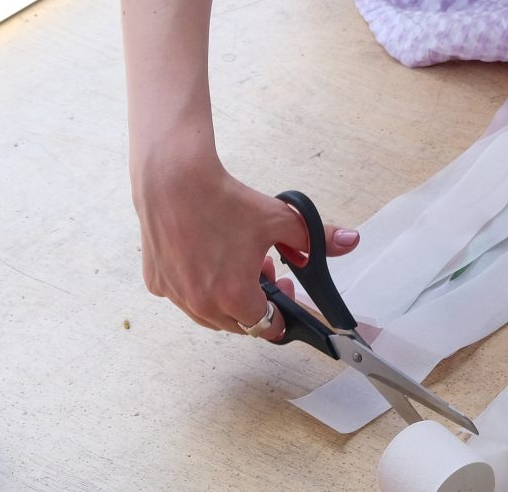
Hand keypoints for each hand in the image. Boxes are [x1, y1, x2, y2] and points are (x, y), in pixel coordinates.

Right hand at [131, 138, 358, 339]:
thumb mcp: (280, 218)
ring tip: (238, 262)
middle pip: (238, 324)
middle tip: (266, 271)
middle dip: (257, 303)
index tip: (286, 293)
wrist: (174, 180)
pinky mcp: (156, 283)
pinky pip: (183, 297)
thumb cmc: (225, 201)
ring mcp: (175, 296)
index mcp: (234, 297)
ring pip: (208, 315)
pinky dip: (198, 287)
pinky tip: (206, 258)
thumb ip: (317, 239)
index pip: (266, 327)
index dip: (282, 314)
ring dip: (227, 298)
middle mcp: (201, 305)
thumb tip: (351, 241)